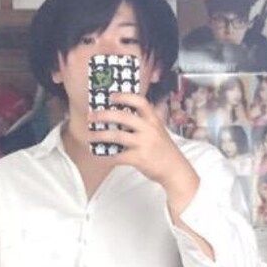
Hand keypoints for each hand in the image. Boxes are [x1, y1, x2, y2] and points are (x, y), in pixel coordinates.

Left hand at [89, 93, 199, 215]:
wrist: (175, 170)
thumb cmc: (165, 151)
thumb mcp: (159, 131)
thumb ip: (146, 123)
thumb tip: (124, 117)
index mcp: (154, 120)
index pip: (140, 102)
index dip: (124, 96)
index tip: (111, 96)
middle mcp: (149, 129)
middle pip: (122, 116)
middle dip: (104, 115)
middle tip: (91, 116)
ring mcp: (144, 144)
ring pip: (117, 136)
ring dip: (100, 135)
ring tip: (90, 136)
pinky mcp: (140, 158)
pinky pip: (118, 156)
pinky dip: (107, 156)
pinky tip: (100, 156)